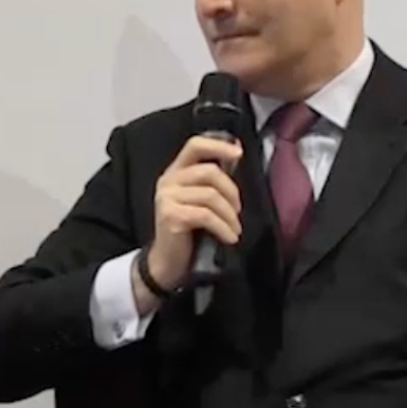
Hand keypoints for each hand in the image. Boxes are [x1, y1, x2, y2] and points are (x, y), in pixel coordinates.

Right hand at [138, 134, 243, 311]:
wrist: (168, 262)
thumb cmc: (189, 230)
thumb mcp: (199, 200)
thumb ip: (212, 180)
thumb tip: (236, 153)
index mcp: (175, 172)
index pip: (194, 145)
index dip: (218, 145)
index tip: (239, 153)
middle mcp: (168, 181)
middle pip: (209, 172)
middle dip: (232, 191)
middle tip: (238, 211)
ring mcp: (167, 198)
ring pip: (210, 195)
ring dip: (230, 215)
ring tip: (235, 229)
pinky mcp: (171, 216)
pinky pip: (206, 215)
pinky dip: (223, 227)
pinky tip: (229, 238)